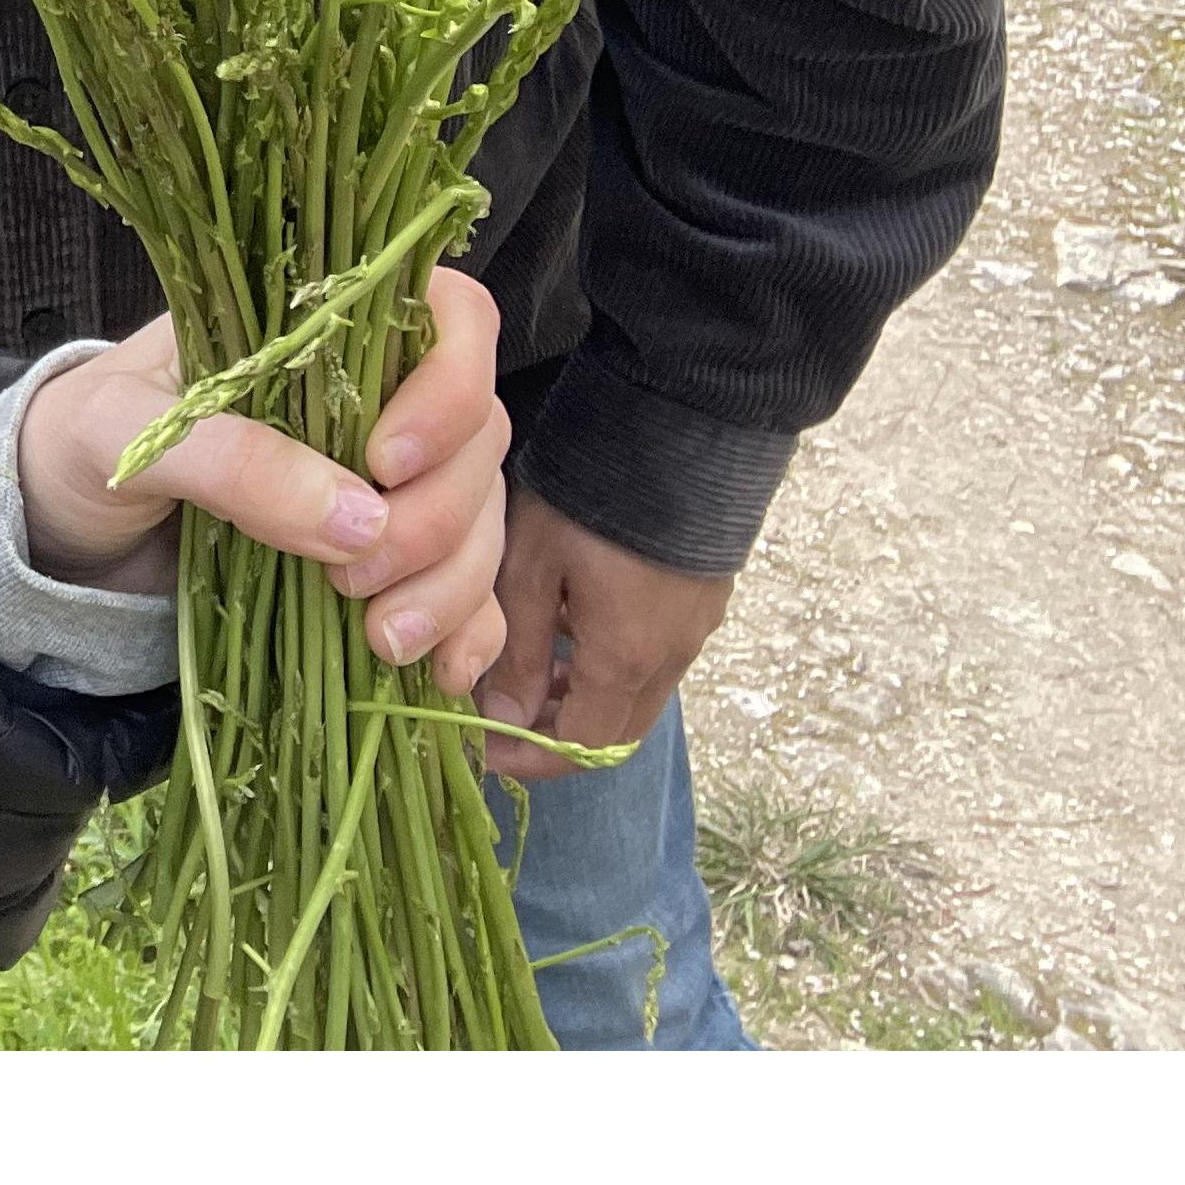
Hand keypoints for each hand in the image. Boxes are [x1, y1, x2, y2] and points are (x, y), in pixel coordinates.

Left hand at [15, 268, 512, 700]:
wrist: (54, 531)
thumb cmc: (80, 446)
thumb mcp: (123, 433)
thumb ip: (229, 459)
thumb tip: (359, 518)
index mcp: (313, 328)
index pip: (446, 318)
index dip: (448, 386)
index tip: (386, 461)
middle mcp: (371, 396)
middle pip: (479, 434)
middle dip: (438, 516)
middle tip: (355, 579)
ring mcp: (386, 482)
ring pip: (482, 516)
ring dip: (452, 584)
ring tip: (384, 640)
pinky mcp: (383, 560)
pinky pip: (467, 589)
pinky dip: (468, 630)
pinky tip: (440, 673)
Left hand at [475, 486, 734, 781]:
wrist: (679, 427)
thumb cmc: (587, 494)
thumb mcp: (531, 564)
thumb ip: (518, 647)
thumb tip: (502, 716)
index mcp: (628, 659)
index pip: (585, 748)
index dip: (532, 757)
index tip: (484, 745)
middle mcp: (672, 657)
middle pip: (618, 729)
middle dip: (559, 734)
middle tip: (501, 710)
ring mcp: (694, 627)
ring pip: (639, 692)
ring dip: (586, 695)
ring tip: (528, 662)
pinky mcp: (701, 597)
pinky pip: (655, 655)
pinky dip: (612, 660)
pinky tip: (573, 619)